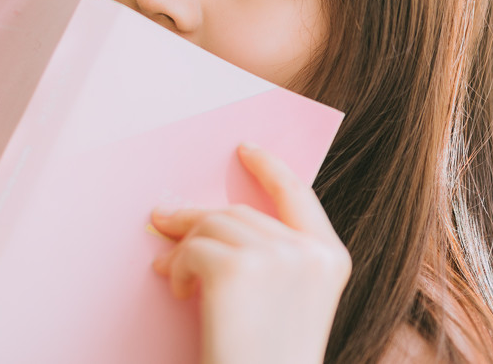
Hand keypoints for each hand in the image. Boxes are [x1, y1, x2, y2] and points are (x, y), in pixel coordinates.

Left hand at [150, 143, 349, 363]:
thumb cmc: (265, 358)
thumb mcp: (285, 306)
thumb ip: (269, 260)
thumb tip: (213, 221)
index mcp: (330, 260)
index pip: (298, 195)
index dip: (270, 169)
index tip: (244, 150)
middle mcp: (309, 253)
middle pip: (239, 211)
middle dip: (197, 218)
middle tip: (162, 223)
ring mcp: (276, 257)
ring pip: (211, 225)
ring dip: (183, 248)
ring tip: (172, 274)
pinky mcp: (237, 268)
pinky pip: (192, 248)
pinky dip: (177, 268)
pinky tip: (181, 293)